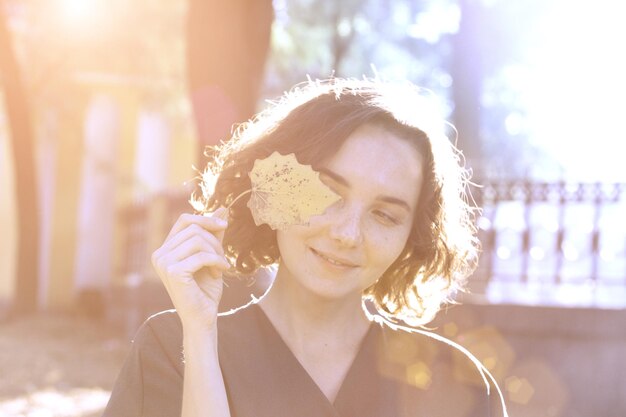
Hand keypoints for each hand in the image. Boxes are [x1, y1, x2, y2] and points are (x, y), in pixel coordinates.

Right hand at [151, 208, 229, 330]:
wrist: (203, 317)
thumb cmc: (206, 289)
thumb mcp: (212, 256)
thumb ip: (214, 233)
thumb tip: (222, 208)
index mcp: (165, 249)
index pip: (184, 220)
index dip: (205, 219)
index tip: (224, 225)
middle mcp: (159, 254)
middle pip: (194, 229)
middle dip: (215, 240)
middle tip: (223, 257)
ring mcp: (163, 263)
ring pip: (198, 239)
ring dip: (217, 251)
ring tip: (221, 266)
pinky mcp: (173, 272)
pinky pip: (202, 255)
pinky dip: (217, 261)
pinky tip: (221, 271)